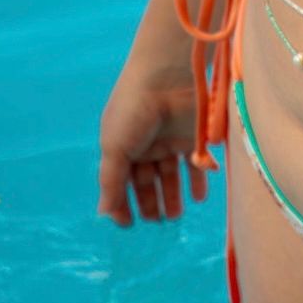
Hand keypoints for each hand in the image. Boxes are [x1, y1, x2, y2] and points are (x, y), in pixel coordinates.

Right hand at [97, 68, 209, 226]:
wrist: (167, 77)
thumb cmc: (133, 110)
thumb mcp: (114, 149)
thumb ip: (111, 183)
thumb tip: (104, 214)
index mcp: (122, 145)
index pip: (121, 180)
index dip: (123, 202)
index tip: (129, 224)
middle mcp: (146, 143)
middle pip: (148, 180)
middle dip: (151, 202)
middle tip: (157, 223)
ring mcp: (171, 139)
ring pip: (173, 175)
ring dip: (174, 196)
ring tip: (175, 217)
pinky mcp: (195, 135)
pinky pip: (197, 163)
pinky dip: (199, 180)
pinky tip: (199, 197)